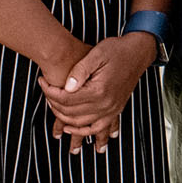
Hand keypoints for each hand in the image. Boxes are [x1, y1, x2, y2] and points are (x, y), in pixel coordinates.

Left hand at [39, 33, 154, 153]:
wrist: (138, 52)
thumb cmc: (118, 50)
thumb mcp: (97, 54)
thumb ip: (80, 71)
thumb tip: (66, 87)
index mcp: (99, 90)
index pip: (66, 98)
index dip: (49, 91)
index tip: (42, 82)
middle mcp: (105, 104)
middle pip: (70, 112)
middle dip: (53, 103)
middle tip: (46, 91)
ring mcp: (111, 109)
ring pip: (80, 123)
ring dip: (63, 119)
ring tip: (53, 107)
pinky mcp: (115, 111)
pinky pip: (96, 128)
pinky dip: (82, 132)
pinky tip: (71, 129)